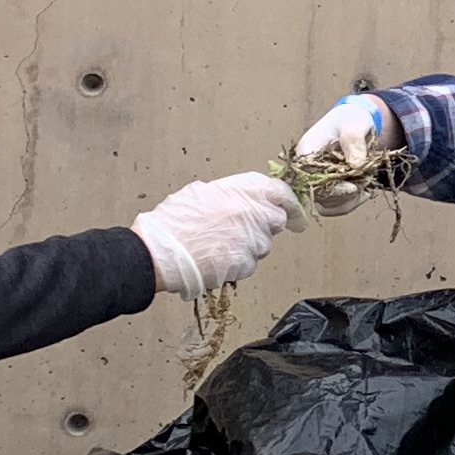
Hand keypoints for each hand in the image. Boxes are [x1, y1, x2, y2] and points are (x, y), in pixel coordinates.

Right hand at [132, 172, 291, 297]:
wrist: (159, 252)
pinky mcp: (245, 264)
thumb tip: (241, 199)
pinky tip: (215, 259)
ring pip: (263, 245)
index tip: (295, 212)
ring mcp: (252, 240)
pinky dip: (237, 264)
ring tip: (217, 245)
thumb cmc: (173, 221)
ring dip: (248, 246)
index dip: (289, 202)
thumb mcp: (200, 192)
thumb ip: (229, 194)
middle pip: (277, 220)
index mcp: (243, 191)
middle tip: (244, 230)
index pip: (280, 191)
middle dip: (265, 225)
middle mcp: (253, 213)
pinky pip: (249, 264)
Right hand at [288, 94, 397, 213]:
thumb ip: (353, 141)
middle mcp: (305, 169)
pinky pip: (334, 206)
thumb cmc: (350, 120)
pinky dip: (351, 203)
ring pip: (327, 204)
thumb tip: (355, 165)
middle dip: (345, 193)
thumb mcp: (354, 124)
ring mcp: (314, 181)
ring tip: (366, 183)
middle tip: (366, 181)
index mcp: (306, 151)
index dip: (331, 187)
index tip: (354, 187)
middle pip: (319, 195)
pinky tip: (365, 192)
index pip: (309, 178)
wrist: (353, 122)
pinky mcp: (325, 189)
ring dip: (350, 199)